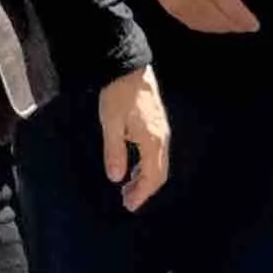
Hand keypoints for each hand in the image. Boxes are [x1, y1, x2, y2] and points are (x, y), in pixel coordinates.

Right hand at [99, 0, 259, 36]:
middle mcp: (199, 0)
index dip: (247, 21)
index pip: (234, 10)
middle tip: (246, 25)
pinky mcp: (173, 11)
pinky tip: (213, 23)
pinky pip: (194, 25)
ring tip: (232, 25)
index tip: (255, 25)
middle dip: (237, 26)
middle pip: (223, 22)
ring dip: (223, 28)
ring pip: (209, 26)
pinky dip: (207, 28)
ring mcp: (184, 8)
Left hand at [101, 69, 171, 210]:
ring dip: (144, 178)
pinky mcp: (157, 124)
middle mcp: (162, 138)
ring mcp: (161, 130)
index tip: (130, 206)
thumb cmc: (118, 94)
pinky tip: (132, 166)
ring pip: (158, 163)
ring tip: (127, 187)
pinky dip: (145, 165)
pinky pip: (155, 152)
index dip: (142, 194)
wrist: (129, 67)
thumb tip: (115, 178)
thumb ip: (114, 151)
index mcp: (153, 141)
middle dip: (144, 189)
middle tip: (126, 200)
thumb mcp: (111, 123)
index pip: (152, 177)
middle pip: (158, 173)